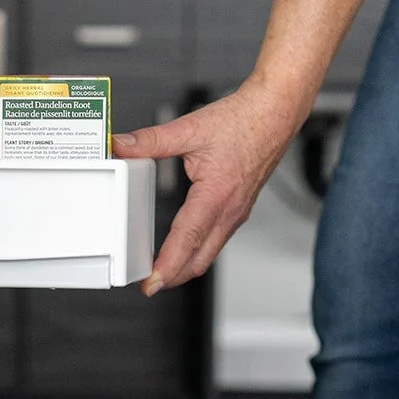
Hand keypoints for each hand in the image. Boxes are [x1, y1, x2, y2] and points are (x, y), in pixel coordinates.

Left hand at [112, 80, 299, 294]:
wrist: (276, 113)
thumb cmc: (244, 121)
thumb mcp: (189, 129)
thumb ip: (150, 141)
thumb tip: (121, 145)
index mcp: (216, 195)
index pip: (187, 241)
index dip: (167, 266)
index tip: (151, 283)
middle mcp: (229, 210)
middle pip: (199, 260)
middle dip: (173, 277)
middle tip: (149, 285)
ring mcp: (237, 213)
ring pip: (209, 253)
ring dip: (186, 267)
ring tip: (161, 272)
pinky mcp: (239, 209)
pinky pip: (217, 240)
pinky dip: (198, 251)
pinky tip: (185, 246)